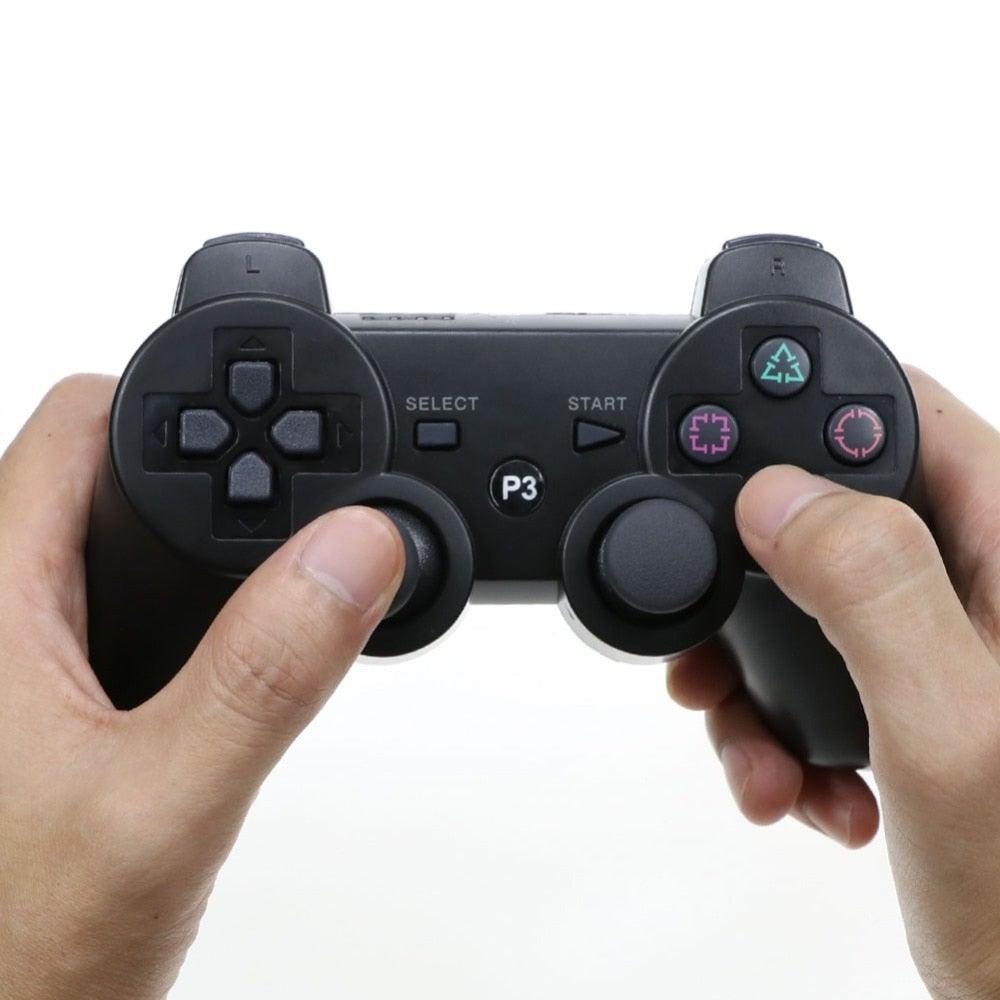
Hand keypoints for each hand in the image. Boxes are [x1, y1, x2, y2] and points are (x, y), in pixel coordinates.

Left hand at [0, 376, 404, 999]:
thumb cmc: (19, 954)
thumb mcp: (163, 810)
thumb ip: (265, 675)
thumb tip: (353, 551)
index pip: (78, 422)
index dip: (181, 397)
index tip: (274, 413)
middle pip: (97, 472)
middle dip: (202, 465)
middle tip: (295, 482)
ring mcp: (18, 664)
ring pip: (108, 544)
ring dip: (195, 535)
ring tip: (281, 554)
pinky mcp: (42, 709)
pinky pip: (111, 609)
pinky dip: (187, 600)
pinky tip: (235, 639)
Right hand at [668, 367, 999, 997]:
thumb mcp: (950, 733)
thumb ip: (871, 594)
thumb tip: (778, 496)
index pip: (906, 418)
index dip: (806, 422)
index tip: (727, 469)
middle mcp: (986, 585)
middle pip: (832, 515)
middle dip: (753, 583)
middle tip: (717, 644)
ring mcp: (950, 643)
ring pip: (807, 602)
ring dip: (758, 677)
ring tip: (763, 760)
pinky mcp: (917, 694)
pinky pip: (816, 671)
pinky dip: (783, 729)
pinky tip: (805, 789)